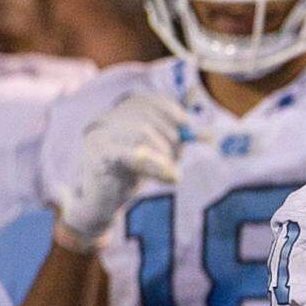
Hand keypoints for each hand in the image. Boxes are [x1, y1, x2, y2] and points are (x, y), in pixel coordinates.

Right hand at [56, 93, 193, 248]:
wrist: (99, 205)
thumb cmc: (127, 177)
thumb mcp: (153, 154)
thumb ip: (175, 141)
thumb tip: (207, 134)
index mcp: (114, 115)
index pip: (142, 100)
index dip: (167, 109)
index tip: (187, 125)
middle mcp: (103, 121)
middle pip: (147, 117)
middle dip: (170, 138)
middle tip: (177, 159)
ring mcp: (98, 137)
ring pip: (142, 131)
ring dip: (165, 153)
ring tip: (171, 172)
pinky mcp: (98, 157)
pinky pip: (133, 154)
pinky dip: (158, 165)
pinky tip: (172, 178)